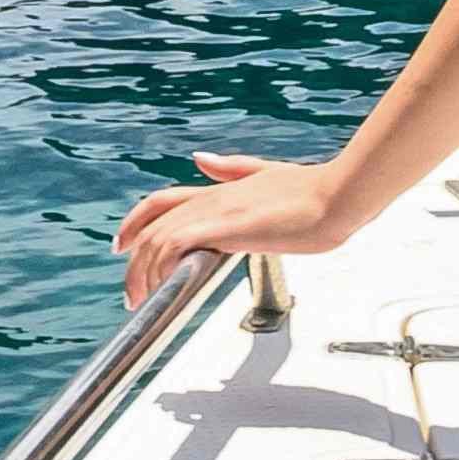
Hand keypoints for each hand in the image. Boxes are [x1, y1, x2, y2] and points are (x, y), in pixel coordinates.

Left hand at [118, 152, 353, 306]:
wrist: (335, 196)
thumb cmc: (312, 193)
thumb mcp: (264, 173)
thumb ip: (231, 169)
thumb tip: (201, 160)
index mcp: (219, 190)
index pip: (161, 201)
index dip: (136, 221)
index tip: (123, 243)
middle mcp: (211, 198)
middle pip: (152, 223)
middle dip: (134, 258)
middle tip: (131, 291)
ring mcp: (216, 211)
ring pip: (158, 237)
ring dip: (144, 271)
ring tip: (143, 299)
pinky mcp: (225, 227)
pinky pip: (177, 243)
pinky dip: (162, 266)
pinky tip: (164, 286)